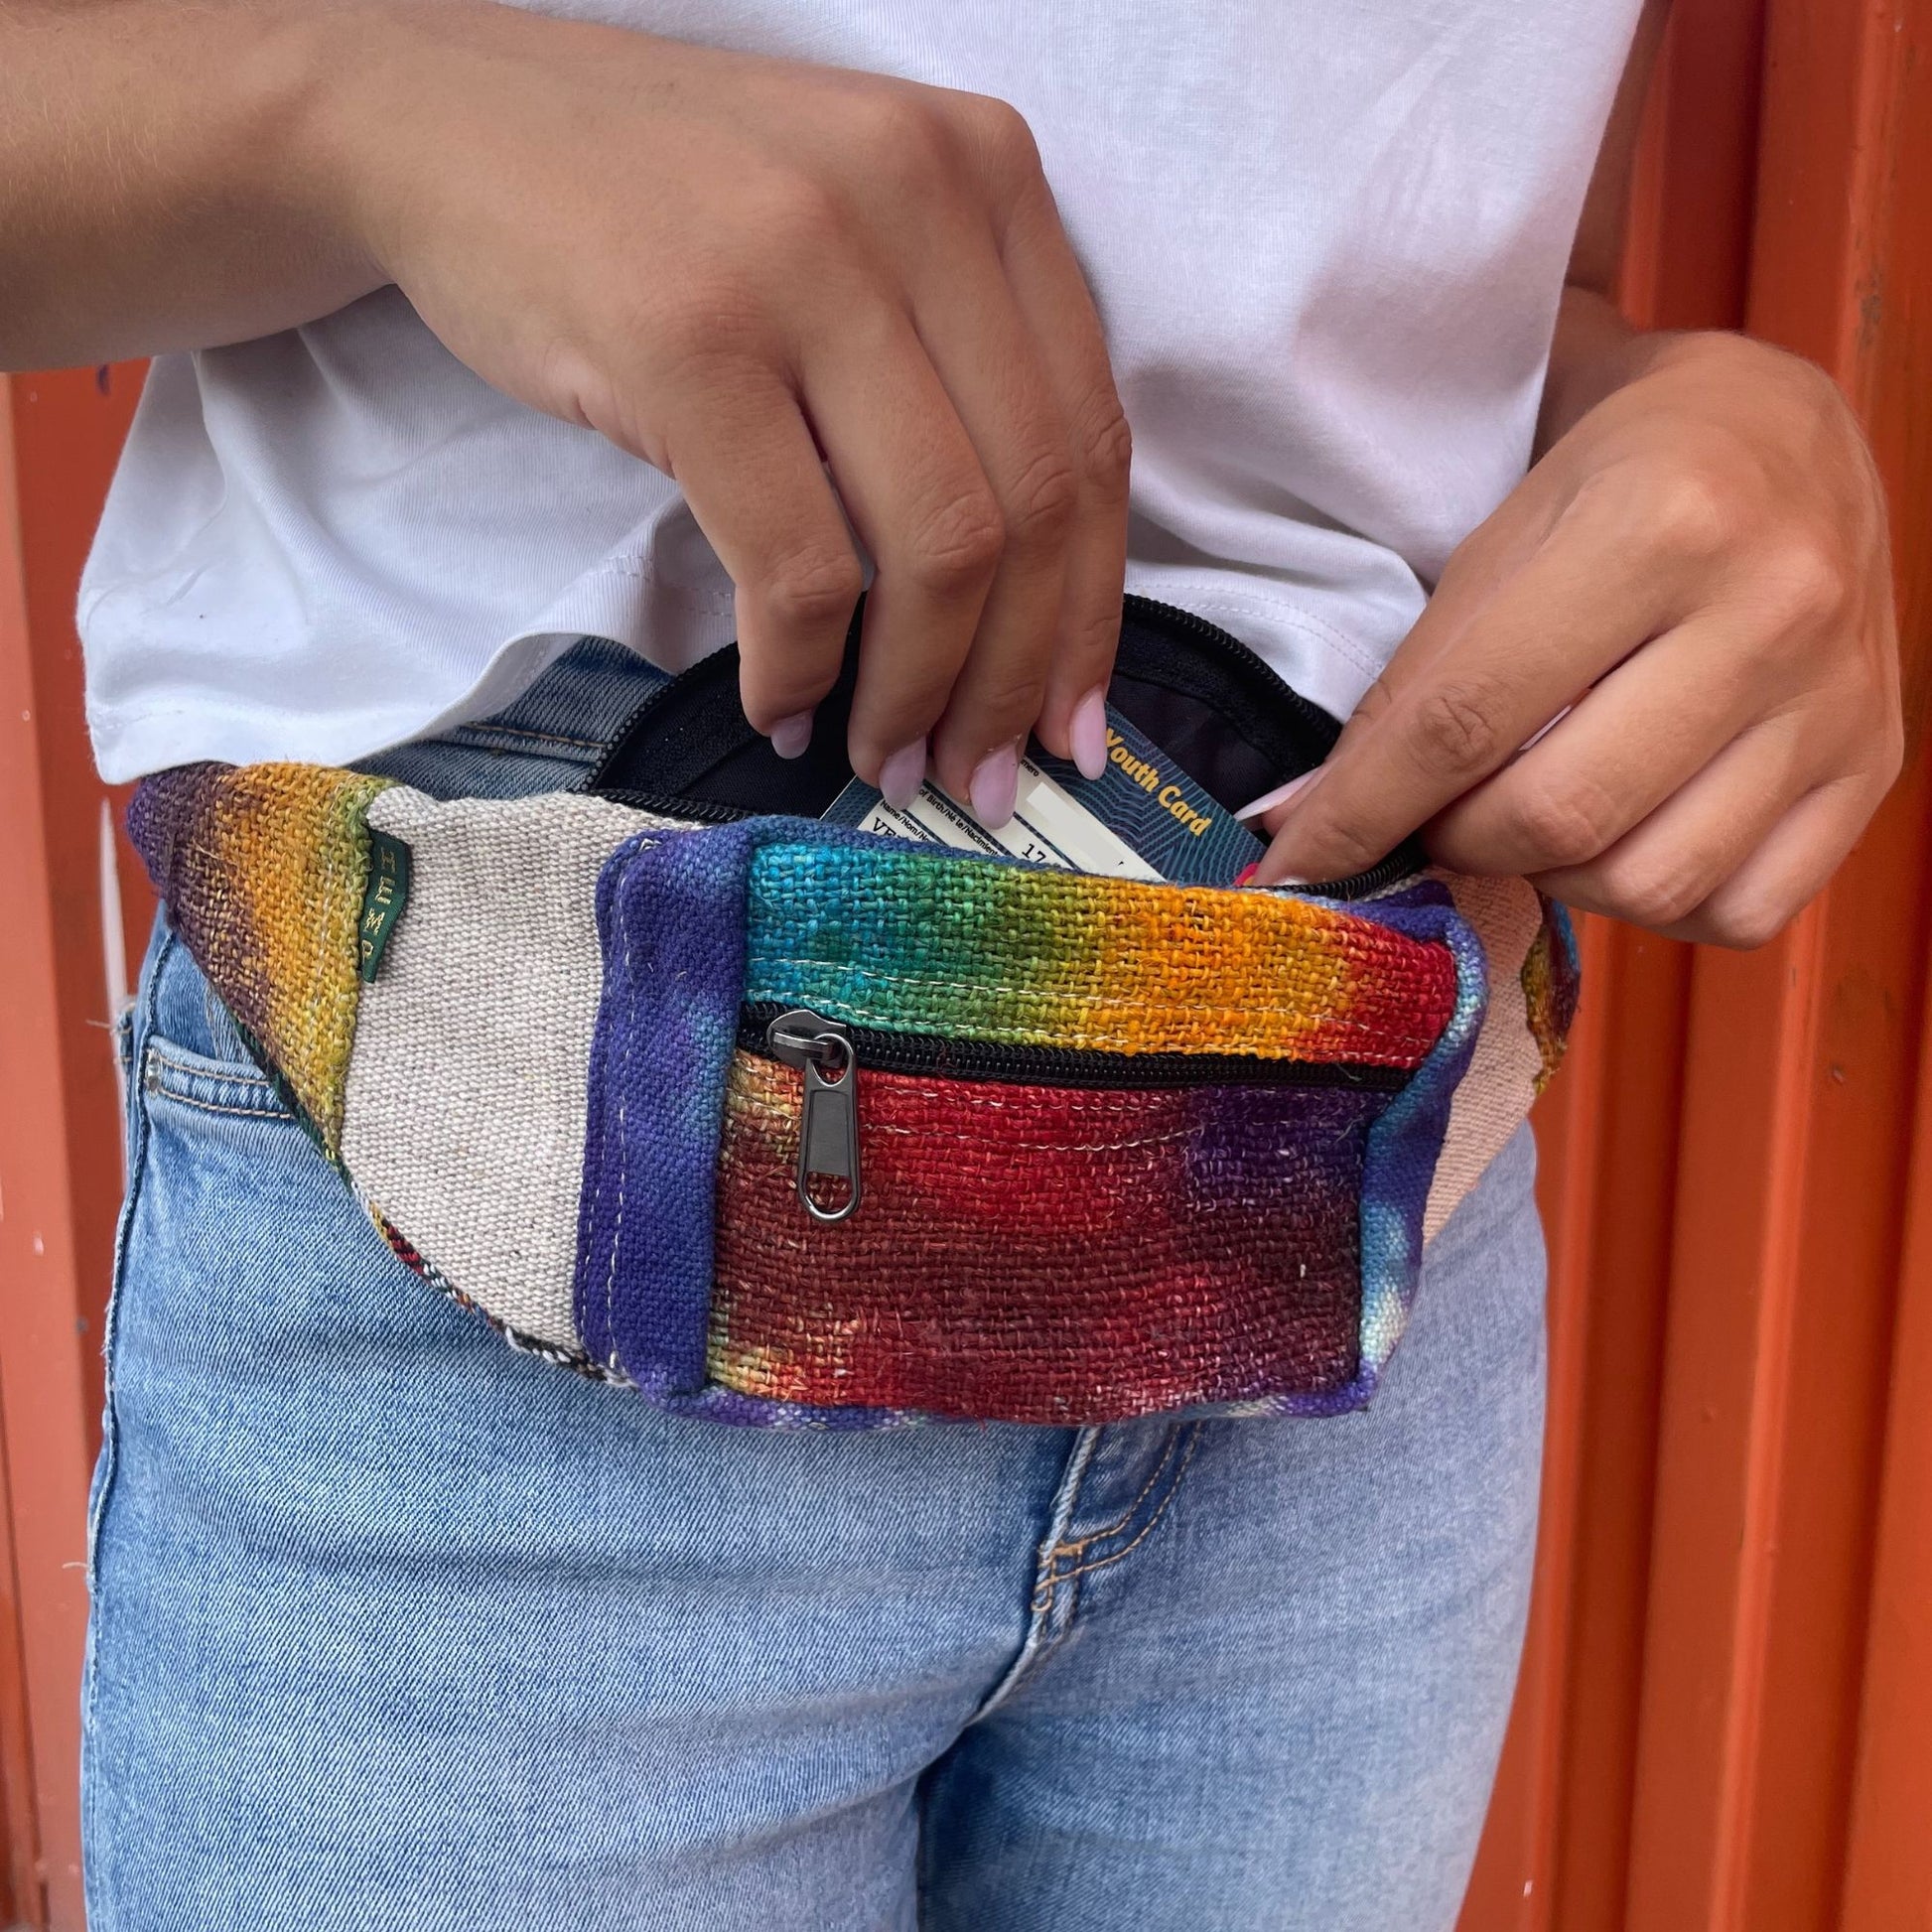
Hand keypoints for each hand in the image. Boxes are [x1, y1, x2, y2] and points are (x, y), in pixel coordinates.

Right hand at [344, 6, 1130, 816]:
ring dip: (915, 693)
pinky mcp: (688, 338)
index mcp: (985, 172)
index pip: (1091, 436)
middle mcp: (919, 195)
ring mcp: (804, 260)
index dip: (1091, 610)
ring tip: (887, 761)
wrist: (444, 124)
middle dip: (1014, 681)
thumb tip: (1018, 611)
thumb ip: (947, 370)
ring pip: (937, 547)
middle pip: (1031, 506)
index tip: (1071, 722)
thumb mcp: (849, 238)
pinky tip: (783, 706)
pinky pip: (796, 564)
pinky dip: (801, 668)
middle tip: (982, 780)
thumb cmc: (658, 213)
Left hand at [1251, 329, 1901, 946]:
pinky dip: (1658, 906)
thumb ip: (1414, 682)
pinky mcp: (1876, 759)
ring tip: (1529, 821)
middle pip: (1559, 816)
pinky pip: (1745, 910)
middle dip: (1458, 842)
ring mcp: (1838, 695)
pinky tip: (1625, 841)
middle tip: (1434, 818)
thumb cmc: (1612, 476)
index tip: (1296, 861)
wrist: (1780, 434)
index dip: (1361, 811)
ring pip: (1652, 880)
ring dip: (1554, 878)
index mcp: (1660, 522)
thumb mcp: (1497, 538)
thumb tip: (1308, 824)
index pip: (1463, 721)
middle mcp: (1770, 610)